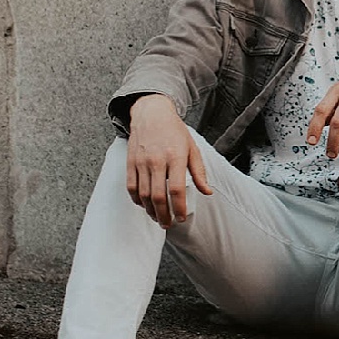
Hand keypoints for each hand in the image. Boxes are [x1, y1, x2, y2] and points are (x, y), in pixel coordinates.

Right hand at [126, 94, 211, 226]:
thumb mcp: (192, 148)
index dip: (179, 208)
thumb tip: (208, 192)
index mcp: (175, 157)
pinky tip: (144, 205)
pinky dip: (137, 200)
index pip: (177, 189)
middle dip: (163, 215)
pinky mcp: (130, 162)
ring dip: (150, 210)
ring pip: (143, 194)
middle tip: (168, 225)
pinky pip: (131, 186)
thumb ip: (199, 172)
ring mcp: (141, 162)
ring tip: (158, 218)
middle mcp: (157, 160)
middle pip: (158, 196)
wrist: (151, 113)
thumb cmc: (174, 131)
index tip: (181, 218)